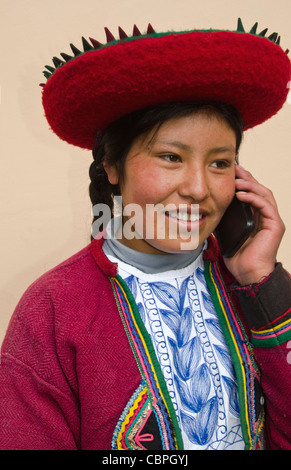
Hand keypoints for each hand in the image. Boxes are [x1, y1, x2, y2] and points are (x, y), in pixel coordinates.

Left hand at [223, 165, 284, 285]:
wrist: (248, 273)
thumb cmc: (237, 256)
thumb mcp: (225, 231)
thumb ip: (222, 218)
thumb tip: (206, 207)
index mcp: (256, 216)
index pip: (251, 193)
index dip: (242, 181)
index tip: (230, 172)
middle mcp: (266, 215)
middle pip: (259, 190)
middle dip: (247, 178)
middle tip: (235, 168)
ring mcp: (272, 220)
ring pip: (264, 194)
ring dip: (250, 185)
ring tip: (237, 180)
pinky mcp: (275, 225)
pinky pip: (266, 206)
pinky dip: (254, 198)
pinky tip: (241, 194)